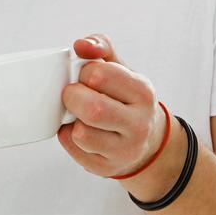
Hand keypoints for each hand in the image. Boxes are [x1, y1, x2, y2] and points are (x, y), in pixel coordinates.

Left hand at [58, 34, 166, 177]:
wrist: (147, 141)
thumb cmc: (125, 97)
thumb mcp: (121, 68)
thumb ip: (101, 47)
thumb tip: (80, 45)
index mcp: (143, 92)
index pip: (99, 75)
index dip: (84, 72)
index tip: (87, 76)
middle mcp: (139, 124)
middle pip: (92, 109)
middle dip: (72, 97)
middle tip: (73, 94)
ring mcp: (125, 150)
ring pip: (81, 134)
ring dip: (71, 121)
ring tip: (79, 115)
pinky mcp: (107, 168)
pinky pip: (73, 151)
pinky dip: (68, 138)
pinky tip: (80, 131)